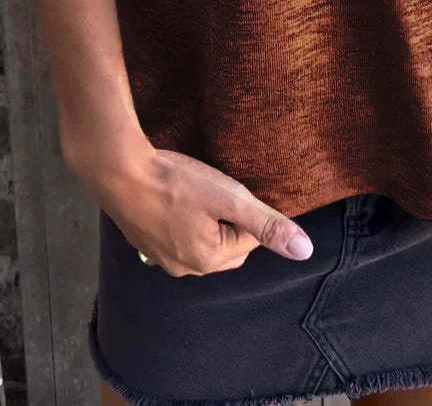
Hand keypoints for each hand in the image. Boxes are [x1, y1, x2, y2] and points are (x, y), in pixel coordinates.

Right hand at [66, 128, 314, 275]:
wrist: (117, 170)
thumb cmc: (174, 182)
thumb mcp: (229, 198)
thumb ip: (267, 224)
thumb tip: (305, 250)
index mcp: (208, 261)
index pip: (250, 240)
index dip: (247, 210)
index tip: (233, 188)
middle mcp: (184, 268)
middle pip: (227, 245)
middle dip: (231, 219)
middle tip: (218, 189)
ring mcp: (159, 257)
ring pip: (202, 240)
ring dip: (207, 220)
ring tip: (198, 191)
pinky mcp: (144, 241)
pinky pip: (177, 234)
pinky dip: (183, 219)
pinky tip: (176, 197)